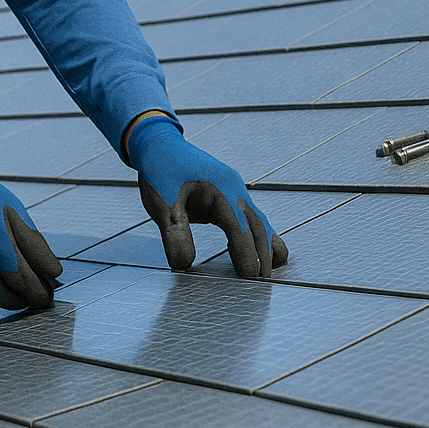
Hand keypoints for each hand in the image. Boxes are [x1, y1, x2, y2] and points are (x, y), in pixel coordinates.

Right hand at [0, 140, 61, 308]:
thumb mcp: (11, 207)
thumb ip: (31, 240)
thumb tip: (52, 270)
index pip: (22, 275)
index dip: (39, 288)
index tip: (49, 291)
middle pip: (6, 291)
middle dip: (27, 297)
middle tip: (38, 297)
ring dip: (7, 299)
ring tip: (19, 293)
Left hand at [127, 116, 288, 276]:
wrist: (159, 144)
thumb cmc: (160, 171)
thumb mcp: (162, 204)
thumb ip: (174, 233)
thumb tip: (183, 264)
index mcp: (221, 189)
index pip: (239, 227)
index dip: (246, 252)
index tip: (250, 277)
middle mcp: (235, 189)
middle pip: (257, 226)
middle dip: (261, 254)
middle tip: (263, 283)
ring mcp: (236, 191)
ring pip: (259, 221)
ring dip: (265, 245)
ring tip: (269, 270)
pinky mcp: (230, 195)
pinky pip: (251, 217)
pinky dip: (258, 235)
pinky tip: (258, 250)